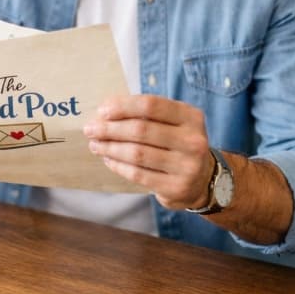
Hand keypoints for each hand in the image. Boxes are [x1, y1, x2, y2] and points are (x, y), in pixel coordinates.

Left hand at [83, 94, 214, 210]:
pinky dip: (118, 166)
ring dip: (110, 148)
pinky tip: (108, 159)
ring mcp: (187, 166)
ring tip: (95, 144)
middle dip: (110, 129)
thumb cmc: (178, 143)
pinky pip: (138, 174)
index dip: (123, 106)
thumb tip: (106, 108)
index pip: (151, 105)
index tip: (102, 111)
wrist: (204, 179)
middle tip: (90, 129)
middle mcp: (193, 140)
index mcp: (191, 117)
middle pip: (141, 130)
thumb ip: (146, 113)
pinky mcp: (176, 187)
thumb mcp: (173, 122)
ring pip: (137, 154)